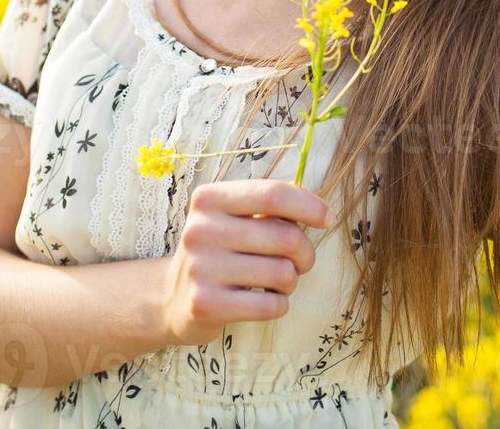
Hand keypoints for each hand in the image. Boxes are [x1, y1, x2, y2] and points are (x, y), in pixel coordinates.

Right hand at [159, 179, 333, 345]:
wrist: (173, 297)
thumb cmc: (221, 251)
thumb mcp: (234, 218)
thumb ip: (271, 208)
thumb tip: (319, 212)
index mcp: (209, 199)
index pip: (272, 194)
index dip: (309, 206)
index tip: (326, 219)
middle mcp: (201, 230)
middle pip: (285, 237)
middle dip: (305, 252)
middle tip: (300, 261)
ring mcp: (200, 268)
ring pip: (282, 273)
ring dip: (291, 281)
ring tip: (276, 282)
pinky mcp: (205, 305)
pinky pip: (270, 305)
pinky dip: (279, 304)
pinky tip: (265, 300)